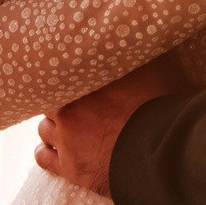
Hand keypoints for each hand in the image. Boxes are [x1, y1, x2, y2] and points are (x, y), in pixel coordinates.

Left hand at [35, 57, 180, 192]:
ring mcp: (67, 139)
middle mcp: (70, 107)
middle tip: (76, 104)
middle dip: (61, 101)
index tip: (77, 77)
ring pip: (45, 128)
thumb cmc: (162, 110)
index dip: (69, 74)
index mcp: (87, 80)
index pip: (62, 70)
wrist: (162, 154)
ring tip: (68, 128)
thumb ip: (139, 54)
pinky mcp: (69, 167)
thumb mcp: (156, 68)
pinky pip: (43, 158)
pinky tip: (54, 151)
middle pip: (51, 100)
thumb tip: (138, 36)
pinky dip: (47, 153)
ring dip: (54, 127)